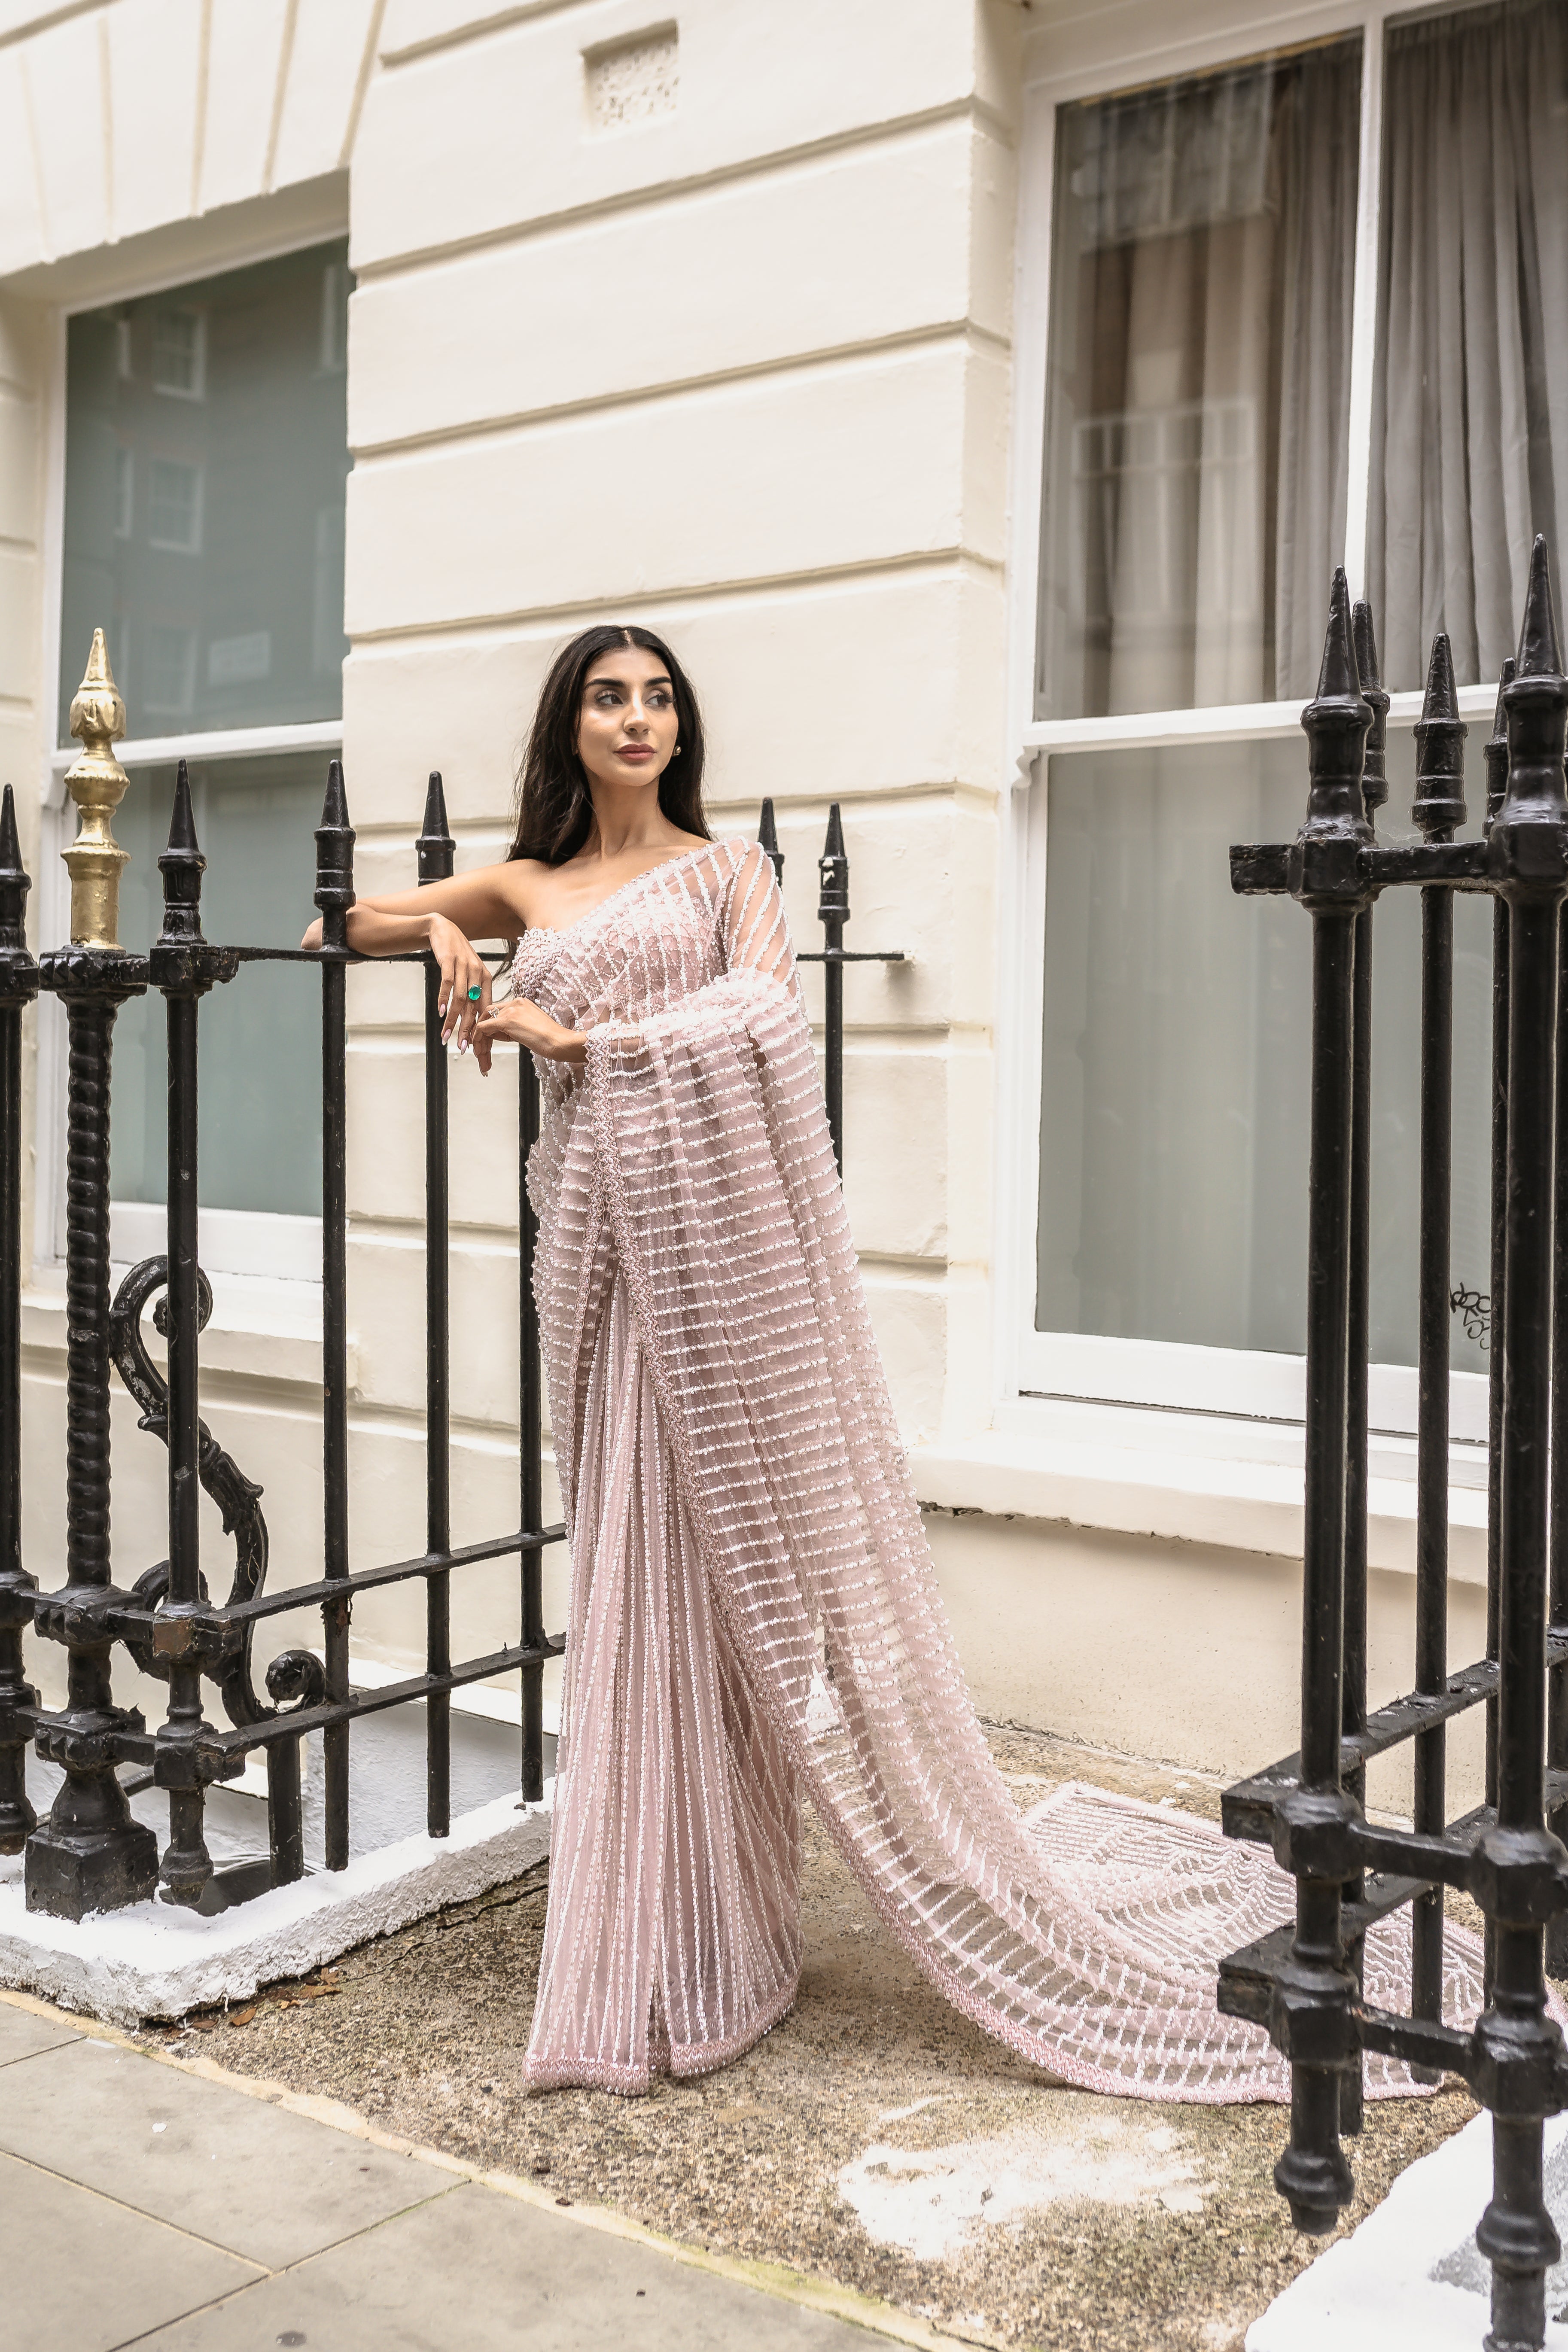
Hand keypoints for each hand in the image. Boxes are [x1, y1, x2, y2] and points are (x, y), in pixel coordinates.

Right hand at [425, 916, 493, 1052]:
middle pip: (474, 1008)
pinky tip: (440, 1013)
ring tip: (447, 1036)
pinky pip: (447, 983)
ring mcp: (464, 967)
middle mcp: (478, 974)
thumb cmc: (456, 956)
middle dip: (469, 1032)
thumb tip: (471, 1019)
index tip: (479, 1049)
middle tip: (463, 1049)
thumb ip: (471, 995)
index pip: (486, 1010)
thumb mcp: (468, 975)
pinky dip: (443, 999)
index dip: (482, 1030)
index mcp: (486, 980)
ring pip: (460, 1000)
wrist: (444, 930)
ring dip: (453, 1020)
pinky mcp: (450, 960)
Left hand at [471, 996, 589, 1076]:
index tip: (487, 1039)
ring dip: (480, 1038)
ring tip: (481, 1055)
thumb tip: (495, 1034)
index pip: (498, 1011)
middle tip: (480, 1047)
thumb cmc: (549, 1039)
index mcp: (522, 1002)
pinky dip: (478, 1039)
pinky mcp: (506, 1021)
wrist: (559, 1042)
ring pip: (484, 1021)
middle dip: (482, 1031)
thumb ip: (511, 1028)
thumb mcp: (528, 1029)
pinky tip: (480, 1050)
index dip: (490, 1025)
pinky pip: (483, 1028)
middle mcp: (515, 1002)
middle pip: (489, 1014)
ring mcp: (510, 1010)